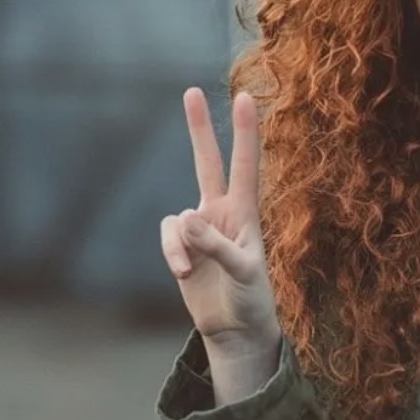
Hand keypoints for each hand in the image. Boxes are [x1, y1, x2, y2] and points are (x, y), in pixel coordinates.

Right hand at [160, 88, 280, 354]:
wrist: (235, 329)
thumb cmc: (251, 298)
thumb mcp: (242, 272)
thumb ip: (216, 244)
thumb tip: (187, 218)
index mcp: (246, 212)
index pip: (245, 164)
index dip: (244, 131)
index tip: (245, 97)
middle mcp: (222, 213)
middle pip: (208, 162)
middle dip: (198, 128)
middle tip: (191, 91)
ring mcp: (200, 229)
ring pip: (178, 217)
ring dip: (178, 243)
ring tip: (186, 270)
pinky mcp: (182, 246)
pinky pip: (168, 236)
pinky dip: (171, 252)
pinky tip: (182, 272)